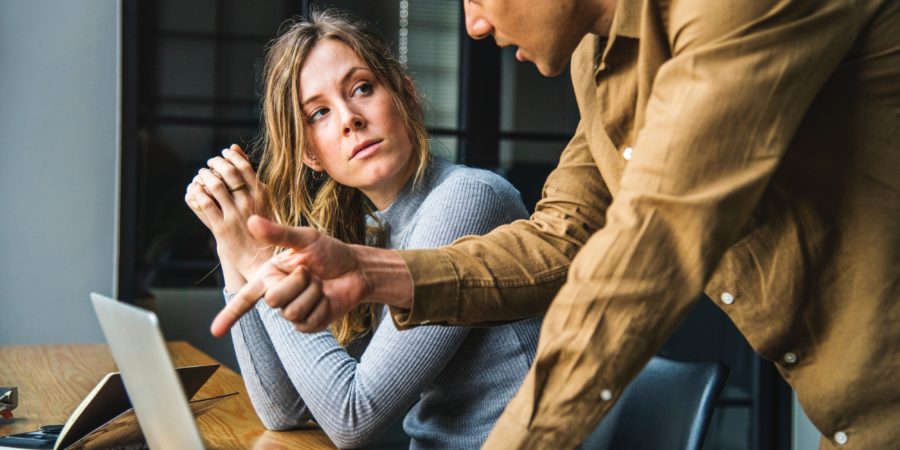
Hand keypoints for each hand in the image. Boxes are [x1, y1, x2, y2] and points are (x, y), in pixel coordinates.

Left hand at [184, 144, 272, 284]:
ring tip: (202, 174)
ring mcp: (235, 215)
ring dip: (205, 176)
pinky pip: (206, 203)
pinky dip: (198, 192)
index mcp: (262, 195)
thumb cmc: (263, 226)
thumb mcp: (263, 199)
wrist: (261, 258)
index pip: (244, 166)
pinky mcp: (221, 227)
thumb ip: (249, 176)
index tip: (224, 153)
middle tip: (210, 162)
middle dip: (216, 163)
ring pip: (215, 186)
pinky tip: (196, 189)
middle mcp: (249, 203)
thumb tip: (234, 148)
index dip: (231, 157)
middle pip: (228, 173)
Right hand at [210, 216, 413, 335]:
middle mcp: (277, 295)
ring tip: (320, 284)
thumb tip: (251, 221)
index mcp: (270, 275)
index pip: (245, 298)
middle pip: (273, 299)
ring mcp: (293, 312)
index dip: (229, 315)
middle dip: (297, 282)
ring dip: (312, 293)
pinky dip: (321, 306)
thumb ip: (278, 233)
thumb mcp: (305, 238)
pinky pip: (307, 321)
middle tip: (311, 272)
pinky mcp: (309, 324)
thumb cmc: (330, 252)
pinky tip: (326, 298)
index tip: (214, 331)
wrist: (356, 269)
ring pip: (291, 311)